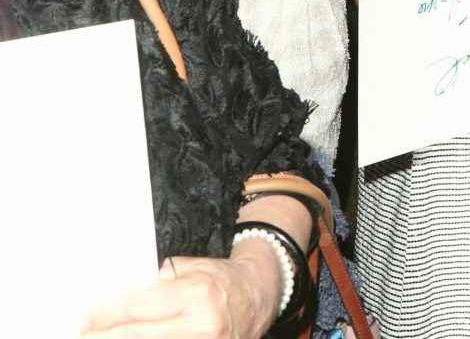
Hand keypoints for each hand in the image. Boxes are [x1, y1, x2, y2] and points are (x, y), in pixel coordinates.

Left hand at [81, 255, 261, 338]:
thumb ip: (159, 283)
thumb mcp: (191, 269)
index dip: (108, 314)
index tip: (85, 316)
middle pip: (139, 337)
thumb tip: (117, 297)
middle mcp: (201, 327)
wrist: (257, 296)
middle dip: (106, 337)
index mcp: (196, 294)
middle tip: (80, 334)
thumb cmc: (219, 278)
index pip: (140, 307)